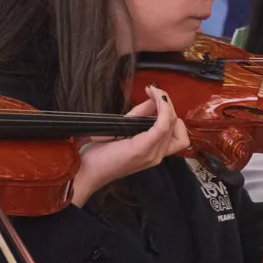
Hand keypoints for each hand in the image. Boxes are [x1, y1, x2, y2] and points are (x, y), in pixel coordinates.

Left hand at [71, 87, 188, 202]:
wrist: (87, 171)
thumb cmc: (101, 154)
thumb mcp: (122, 130)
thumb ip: (139, 117)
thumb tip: (152, 101)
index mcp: (153, 152)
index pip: (175, 130)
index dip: (169, 110)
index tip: (156, 95)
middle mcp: (157, 155)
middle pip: (176, 125)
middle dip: (167, 104)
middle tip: (153, 91)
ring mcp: (152, 154)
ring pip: (172, 123)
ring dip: (166, 104)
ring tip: (154, 93)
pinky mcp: (143, 149)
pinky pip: (163, 126)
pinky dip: (163, 109)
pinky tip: (157, 98)